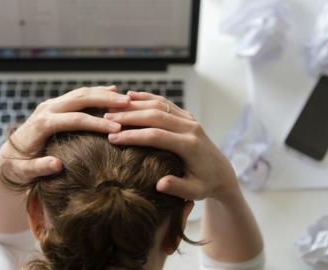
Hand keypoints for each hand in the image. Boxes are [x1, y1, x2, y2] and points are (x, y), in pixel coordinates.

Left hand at [0, 86, 129, 181]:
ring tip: (126, 98)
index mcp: (41, 124)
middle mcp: (46, 109)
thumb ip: (38, 168)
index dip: (96, 123)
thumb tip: (56, 165)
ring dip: (104, 94)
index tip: (117, 128)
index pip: (74, 119)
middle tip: (127, 104)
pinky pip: (79, 95)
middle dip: (105, 100)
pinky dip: (97, 92)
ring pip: (81, 93)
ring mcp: (51, 105)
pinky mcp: (56, 105)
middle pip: (80, 99)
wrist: (7, 156)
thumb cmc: (17, 167)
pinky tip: (113, 90)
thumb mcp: (23, 172)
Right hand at [104, 91, 237, 200]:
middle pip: (155, 115)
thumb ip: (178, 188)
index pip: (156, 136)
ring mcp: (189, 119)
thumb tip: (160, 184)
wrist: (221, 172)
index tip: (113, 138)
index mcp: (190, 145)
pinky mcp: (186, 116)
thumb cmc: (205, 185)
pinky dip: (147, 97)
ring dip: (134, 104)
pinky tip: (129, 96)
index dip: (133, 136)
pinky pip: (164, 102)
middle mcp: (190, 128)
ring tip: (111, 107)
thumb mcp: (194, 192)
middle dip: (129, 116)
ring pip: (159, 105)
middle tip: (105, 118)